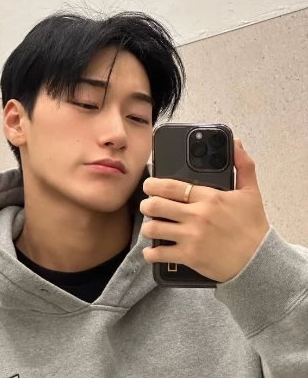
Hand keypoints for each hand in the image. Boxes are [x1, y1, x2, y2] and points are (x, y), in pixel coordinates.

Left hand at [140, 138, 269, 282]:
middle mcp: (196, 216)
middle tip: (147, 206)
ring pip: (153, 229)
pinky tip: (151, 251)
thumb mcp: (251, 192)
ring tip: (151, 227)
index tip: (147, 185)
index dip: (152, 184)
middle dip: (146, 205)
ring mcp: (191, 237)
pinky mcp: (189, 257)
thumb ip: (243, 165)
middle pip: (155, 205)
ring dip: (148, 228)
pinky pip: (160, 254)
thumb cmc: (253, 227)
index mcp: (208, 198)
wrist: (260, 261)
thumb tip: (236, 143)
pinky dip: (150, 253)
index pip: (170, 186)